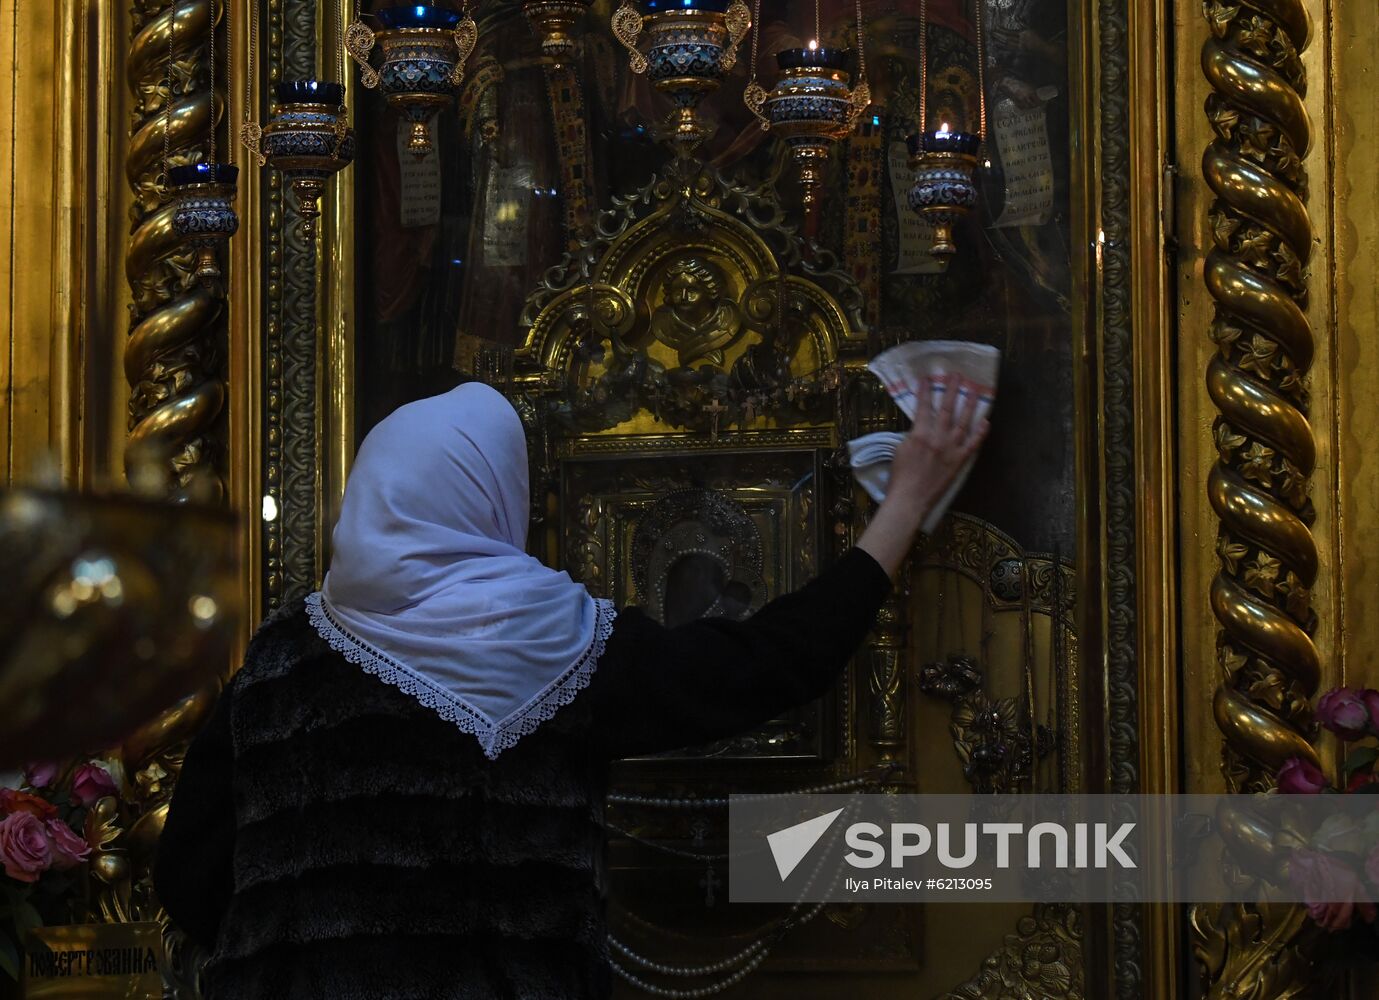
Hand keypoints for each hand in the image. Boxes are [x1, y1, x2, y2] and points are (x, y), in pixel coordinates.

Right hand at [856, 375, 990, 576]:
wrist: (910, 498)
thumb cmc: (900, 476)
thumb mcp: (900, 449)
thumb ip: (912, 435)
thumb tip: (921, 426)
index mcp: (920, 433)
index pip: (923, 406)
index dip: (925, 391)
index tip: (928, 378)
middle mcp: (938, 437)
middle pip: (946, 408)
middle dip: (951, 390)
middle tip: (957, 376)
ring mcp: (951, 449)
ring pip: (963, 422)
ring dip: (969, 405)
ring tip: (973, 391)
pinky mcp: (960, 460)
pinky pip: (973, 444)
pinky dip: (980, 433)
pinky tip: (986, 422)